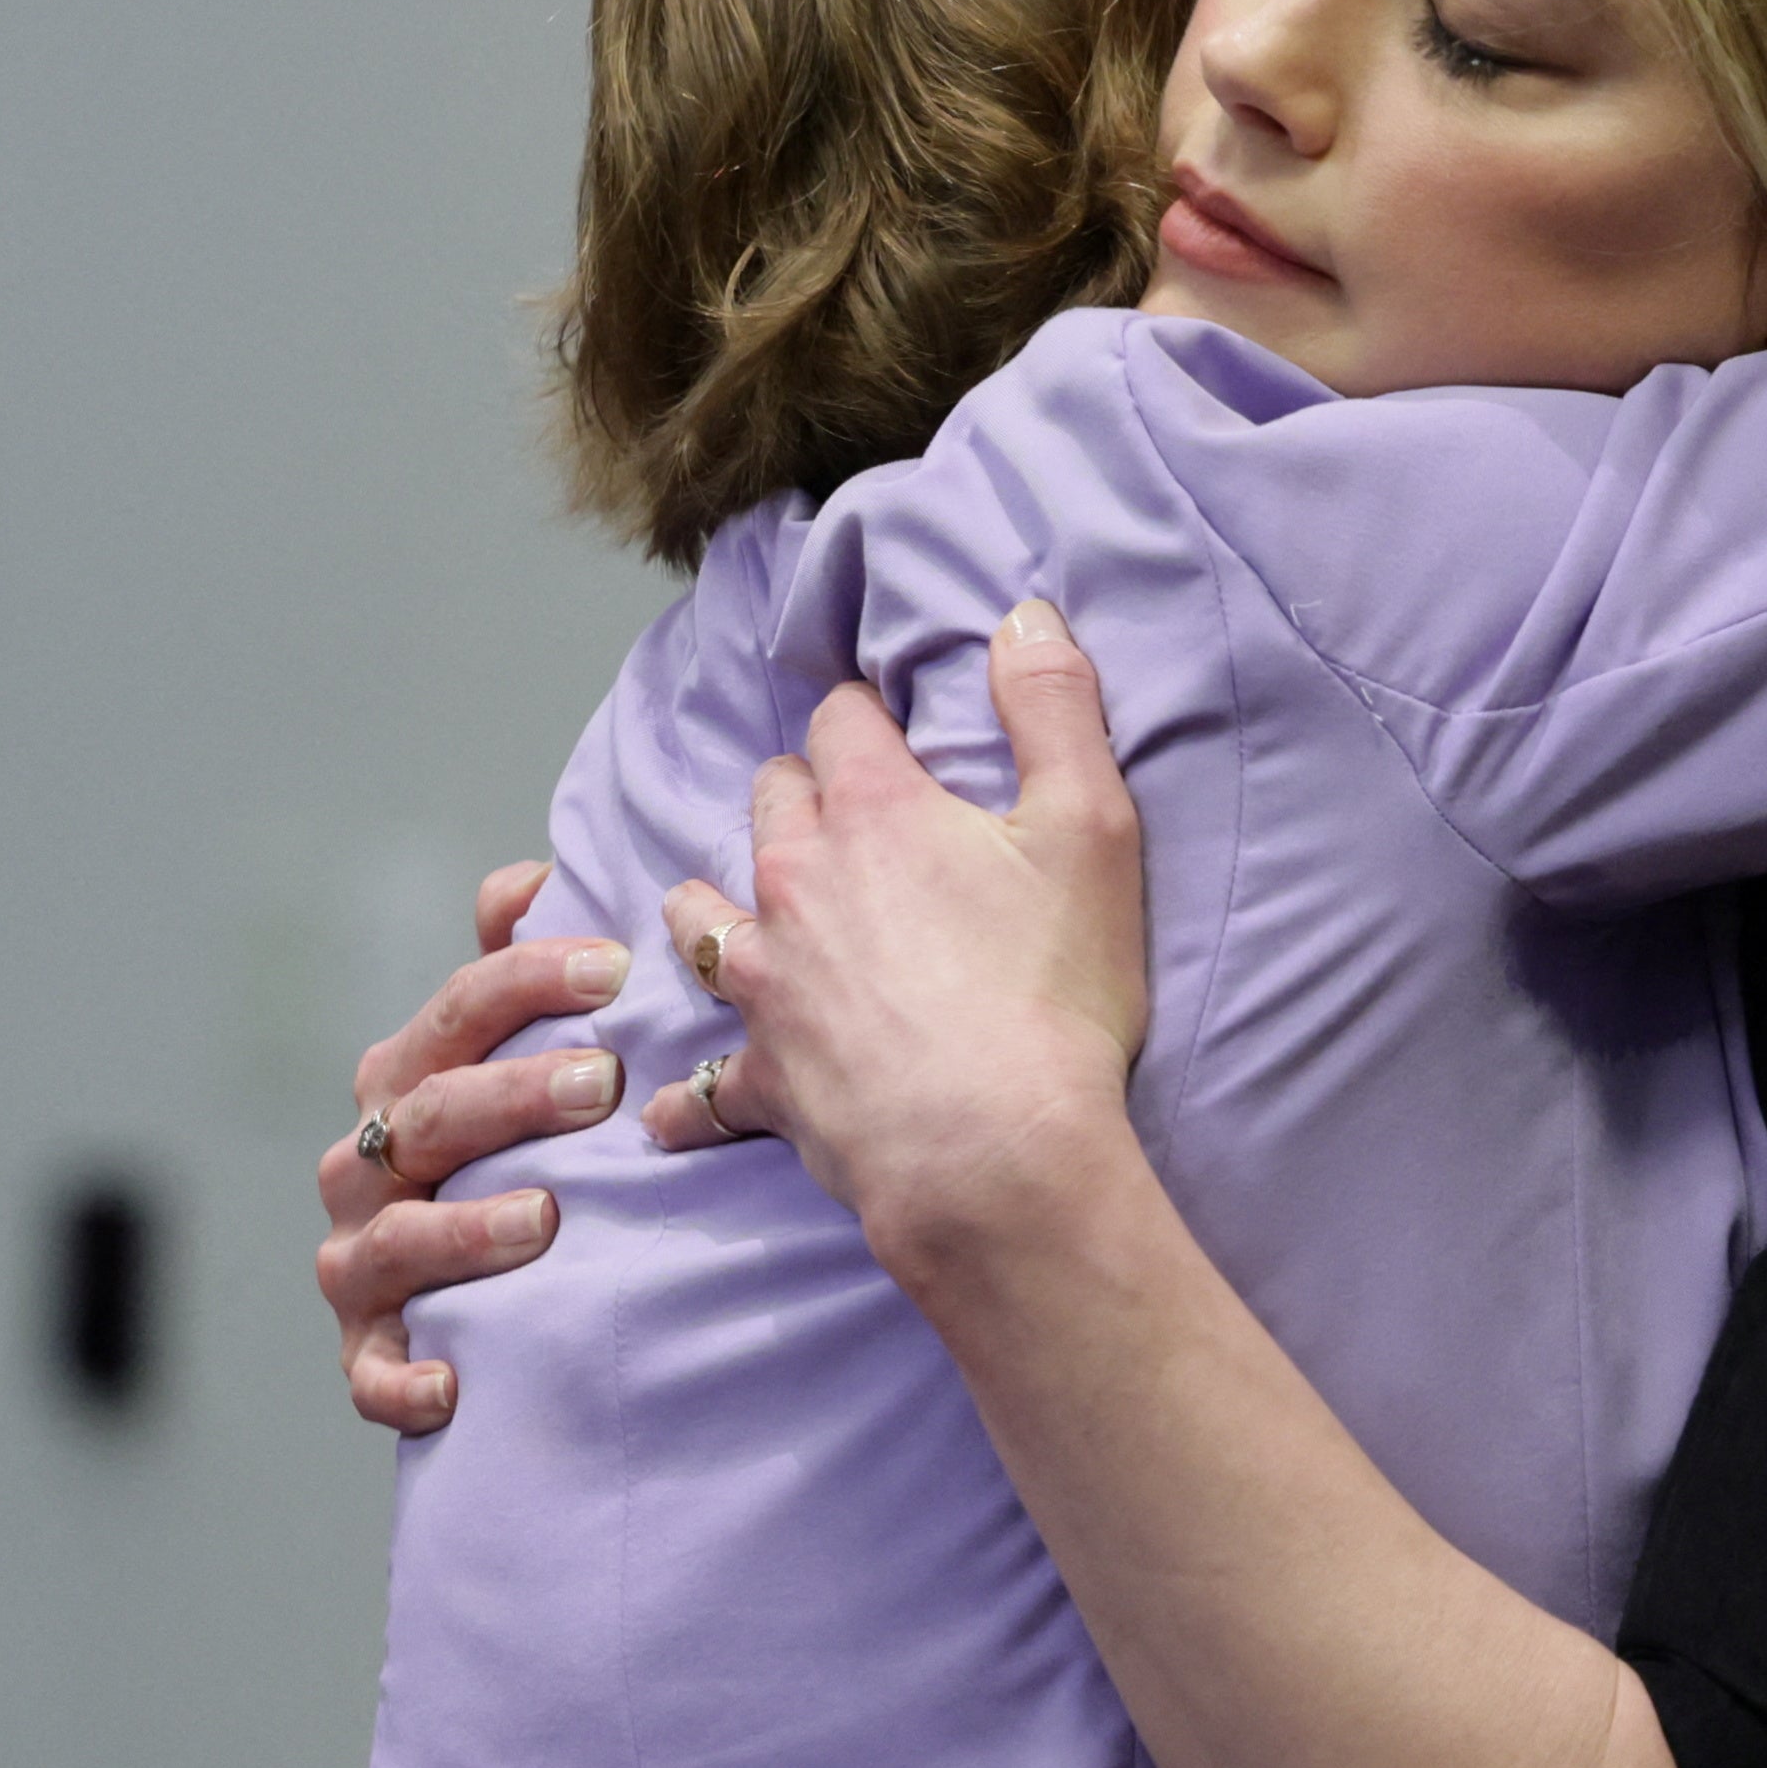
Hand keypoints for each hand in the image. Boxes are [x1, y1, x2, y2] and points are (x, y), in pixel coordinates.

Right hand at [317, 858, 631, 1435]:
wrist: (473, 1287)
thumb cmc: (509, 1144)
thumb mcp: (513, 1054)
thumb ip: (515, 967)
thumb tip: (530, 880)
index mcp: (406, 1077)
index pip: (459, 1009)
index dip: (529, 979)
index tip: (613, 966)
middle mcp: (368, 1162)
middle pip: (432, 1114)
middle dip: (514, 1095)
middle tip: (603, 1082)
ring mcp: (362, 1256)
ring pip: (398, 1238)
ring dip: (466, 1229)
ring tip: (547, 1215)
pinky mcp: (368, 1349)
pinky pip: (372, 1372)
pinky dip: (402, 1380)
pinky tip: (453, 1383)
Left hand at [648, 600, 1146, 1247]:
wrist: (994, 1154)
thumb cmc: (1052, 993)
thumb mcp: (1091, 828)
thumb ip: (1054, 708)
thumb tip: (1021, 613)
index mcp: (875, 813)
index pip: (841, 718)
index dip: (866, 714)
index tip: (889, 727)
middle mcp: (797, 883)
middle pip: (769, 803)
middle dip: (800, 796)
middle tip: (843, 818)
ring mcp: (767, 982)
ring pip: (702, 917)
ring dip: (720, 908)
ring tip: (748, 920)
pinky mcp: (762, 1077)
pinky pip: (699, 1083)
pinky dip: (689, 1091)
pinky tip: (675, 1104)